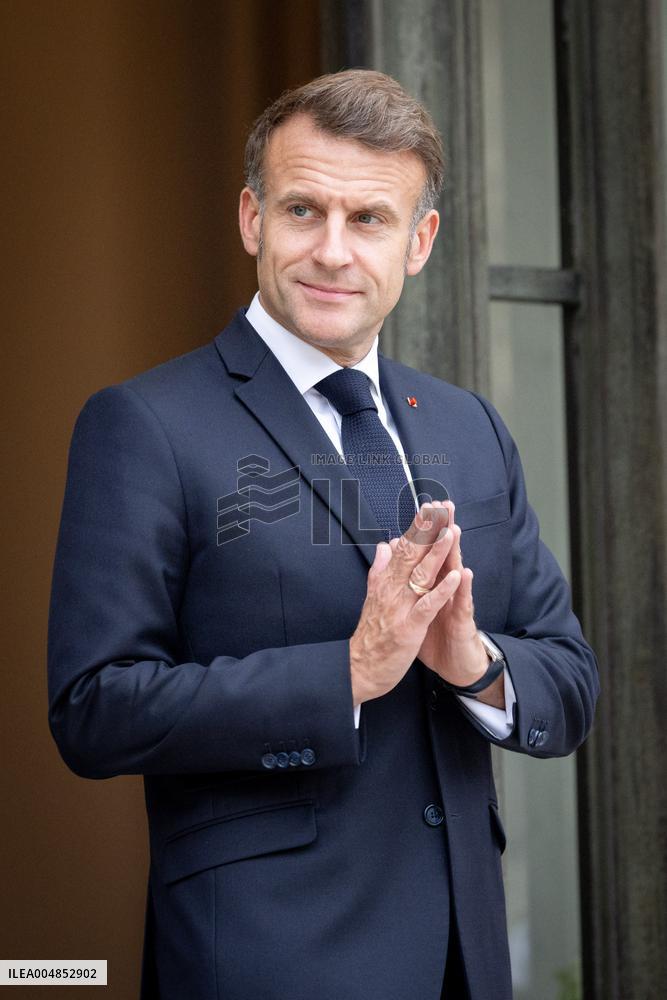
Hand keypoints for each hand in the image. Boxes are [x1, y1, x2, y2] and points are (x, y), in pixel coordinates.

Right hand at [349, 504, 461, 704]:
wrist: (358, 668)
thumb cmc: (370, 635)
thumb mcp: (373, 596)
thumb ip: (380, 569)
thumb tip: (386, 544)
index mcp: (385, 581)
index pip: (403, 547)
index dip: (417, 527)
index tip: (429, 506)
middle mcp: (392, 589)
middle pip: (412, 554)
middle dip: (427, 530)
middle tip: (440, 508)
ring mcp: (400, 607)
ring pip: (421, 574)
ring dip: (437, 552)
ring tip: (451, 532)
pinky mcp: (409, 627)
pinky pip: (428, 605)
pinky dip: (442, 590)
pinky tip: (456, 576)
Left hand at [415, 501, 504, 707]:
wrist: (454, 665)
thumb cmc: (437, 634)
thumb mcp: (417, 606)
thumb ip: (409, 580)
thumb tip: (397, 556)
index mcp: (432, 583)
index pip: (429, 552)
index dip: (427, 530)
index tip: (424, 505)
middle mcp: (446, 588)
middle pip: (444, 554)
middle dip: (443, 530)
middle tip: (444, 505)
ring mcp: (456, 602)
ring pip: (456, 573)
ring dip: (455, 552)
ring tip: (454, 529)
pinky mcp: (462, 621)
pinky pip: (462, 603)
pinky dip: (462, 589)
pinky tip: (464, 573)